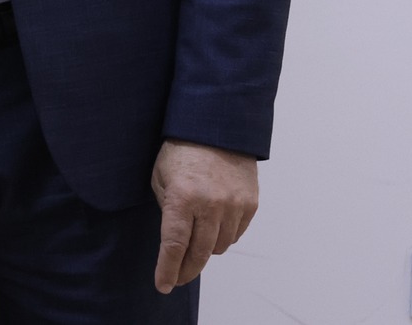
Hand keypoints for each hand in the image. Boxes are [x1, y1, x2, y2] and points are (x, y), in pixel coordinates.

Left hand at [151, 139, 258, 291]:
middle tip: (177, 278)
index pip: (174, 245)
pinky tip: (213, 229)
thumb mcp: (161, 176)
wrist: (218, 126)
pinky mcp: (250, 204)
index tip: (163, 285)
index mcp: (182, 197)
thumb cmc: (182, 150)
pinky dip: (223, 237)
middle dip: (185, 270)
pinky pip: (235, 235)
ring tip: (194, 245)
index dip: (168, 269)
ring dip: (205, 251)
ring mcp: (233, 205)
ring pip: (218, 247)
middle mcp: (210, 205)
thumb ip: (165, 208)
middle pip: (198, 253)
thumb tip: (174, 239)